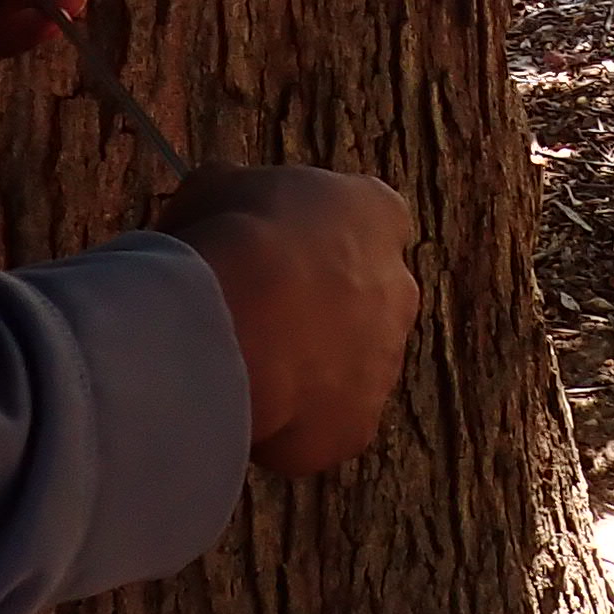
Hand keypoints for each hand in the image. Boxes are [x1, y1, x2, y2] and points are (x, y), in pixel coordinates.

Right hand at [160, 165, 421, 476]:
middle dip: (318, 307)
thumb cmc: (232, 236)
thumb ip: (235, 195)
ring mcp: (384, 365)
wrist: (238, 323)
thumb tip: (214, 206)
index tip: (276, 248)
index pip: (368, 218)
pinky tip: (241, 409)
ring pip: (346, 368)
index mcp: (376, 214)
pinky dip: (288, 425)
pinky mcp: (356, 428)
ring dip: (305, 368)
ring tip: (239, 366)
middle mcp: (398, 288)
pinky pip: (321, 426)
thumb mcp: (218, 185)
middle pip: (363, 299)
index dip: (319, 237)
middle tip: (256, 314)